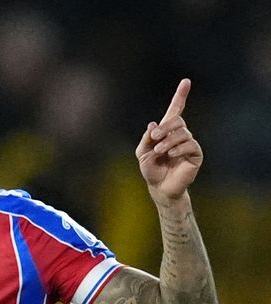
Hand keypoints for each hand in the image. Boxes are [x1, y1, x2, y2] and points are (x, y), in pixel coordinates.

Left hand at [135, 79, 202, 204]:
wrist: (159, 187)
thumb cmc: (151, 169)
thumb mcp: (142, 152)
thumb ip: (146, 138)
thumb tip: (155, 123)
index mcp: (166, 131)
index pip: (175, 110)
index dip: (180, 96)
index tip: (186, 81)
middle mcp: (180, 134)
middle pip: (177, 120)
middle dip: (164, 127)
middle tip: (154, 138)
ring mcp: (188, 144)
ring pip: (182, 132)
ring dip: (168, 141)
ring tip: (159, 152)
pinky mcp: (196, 154)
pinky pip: (190, 144)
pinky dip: (178, 148)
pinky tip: (171, 155)